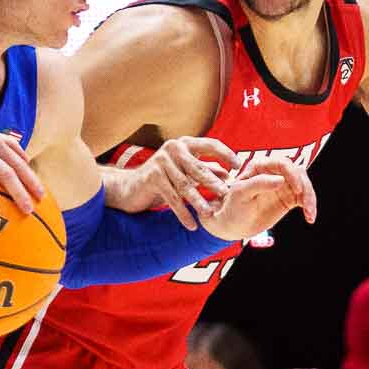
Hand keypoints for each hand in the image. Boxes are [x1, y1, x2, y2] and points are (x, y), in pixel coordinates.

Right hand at [114, 137, 241, 229]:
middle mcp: (173, 148)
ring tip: (209, 213)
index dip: (226, 154)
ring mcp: (161, 162)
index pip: (210, 144)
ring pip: (185, 185)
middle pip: (198, 167)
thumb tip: (228, 174)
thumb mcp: (184, 173)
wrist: (129, 188)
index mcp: (184, 144)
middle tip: (226, 194)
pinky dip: (182, 213)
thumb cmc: (161, 179)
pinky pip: (172, 199)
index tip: (239, 166)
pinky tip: (191, 225)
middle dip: (213, 182)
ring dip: (199, 201)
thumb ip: (204, 171)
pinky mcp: (152, 177)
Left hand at [201, 157, 315, 240]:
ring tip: (310, 215)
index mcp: (260, 166)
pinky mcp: (289, 198)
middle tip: (306, 204)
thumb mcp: (240, 194)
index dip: (293, 174)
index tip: (297, 188)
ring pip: (304, 185)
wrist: (233, 224)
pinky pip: (304, 199)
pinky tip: (310, 217)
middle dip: (305, 187)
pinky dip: (310, 207)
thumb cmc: (232, 206)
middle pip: (298, 173)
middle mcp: (274, 173)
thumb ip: (259, 183)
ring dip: (310, 198)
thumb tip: (280, 179)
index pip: (282, 163)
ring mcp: (283, 185)